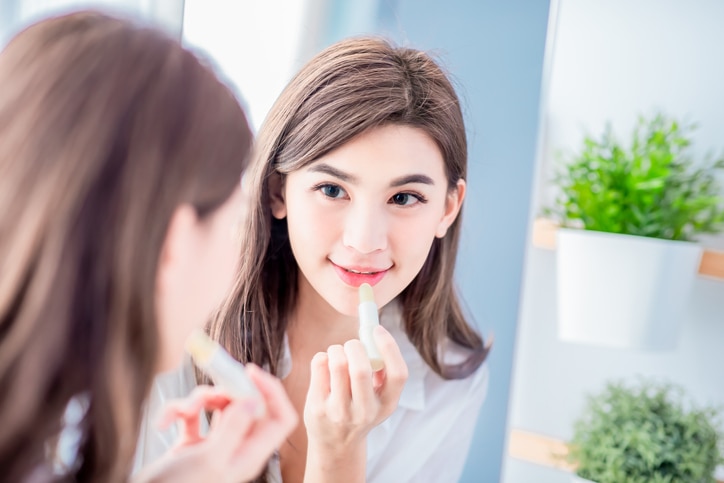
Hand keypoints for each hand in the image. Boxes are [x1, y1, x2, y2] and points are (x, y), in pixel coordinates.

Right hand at [133, 364, 297, 482]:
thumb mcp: (209, 459)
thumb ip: (234, 428)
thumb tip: (254, 401)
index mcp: (250, 455)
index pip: (281, 419)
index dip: (272, 392)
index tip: (251, 372)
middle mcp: (237, 447)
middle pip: (247, 404)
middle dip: (228, 388)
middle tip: (216, 372)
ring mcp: (215, 444)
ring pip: (219, 404)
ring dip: (199, 399)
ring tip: (182, 410)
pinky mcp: (193, 443)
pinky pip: (193, 414)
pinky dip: (177, 411)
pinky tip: (163, 422)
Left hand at [304, 325, 407, 457]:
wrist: (335, 445)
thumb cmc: (359, 409)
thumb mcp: (379, 398)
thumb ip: (381, 371)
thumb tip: (373, 332)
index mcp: (387, 405)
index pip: (398, 373)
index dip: (389, 347)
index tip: (377, 330)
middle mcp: (365, 411)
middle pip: (361, 369)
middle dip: (355, 346)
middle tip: (353, 345)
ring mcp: (339, 411)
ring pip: (337, 363)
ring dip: (337, 349)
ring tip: (337, 354)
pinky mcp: (317, 407)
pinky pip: (319, 365)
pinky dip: (323, 357)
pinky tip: (325, 365)